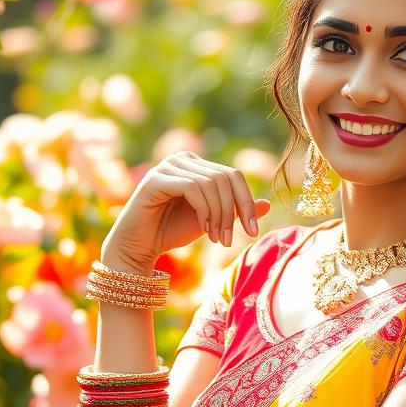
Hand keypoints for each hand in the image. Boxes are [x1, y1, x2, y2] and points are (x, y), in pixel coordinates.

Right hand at [101, 149, 271, 272]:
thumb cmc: (172, 231)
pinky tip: (203, 229)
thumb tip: (267, 203)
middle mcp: (182, 159)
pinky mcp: (155, 179)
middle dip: (234, 212)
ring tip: (217, 238)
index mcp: (197, 165)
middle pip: (225, 178)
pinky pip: (192, 188)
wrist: (138, 246)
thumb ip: (235, 211)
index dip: (247, 202)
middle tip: (229, 241)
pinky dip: (204, 210)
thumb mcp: (212, 221)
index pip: (233, 175)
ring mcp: (167, 166)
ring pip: (211, 184)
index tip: (253, 231)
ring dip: (219, 215)